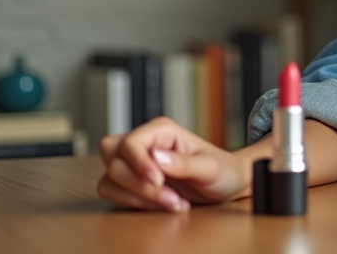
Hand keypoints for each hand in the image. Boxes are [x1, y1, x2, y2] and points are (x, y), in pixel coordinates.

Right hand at [96, 117, 253, 211]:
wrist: (226, 185)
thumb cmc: (222, 170)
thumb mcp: (210, 167)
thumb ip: (184, 162)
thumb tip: (156, 156)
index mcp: (161, 130)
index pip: (130, 142)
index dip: (138, 163)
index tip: (158, 180)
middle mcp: (144, 143)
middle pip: (114, 160)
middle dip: (139, 185)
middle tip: (170, 196)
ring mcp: (135, 162)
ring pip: (110, 178)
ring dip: (137, 197)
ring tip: (171, 202)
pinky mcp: (131, 181)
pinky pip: (113, 192)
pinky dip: (133, 203)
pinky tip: (159, 205)